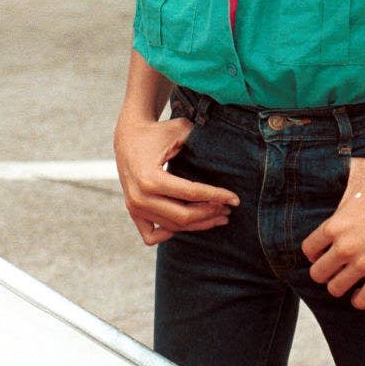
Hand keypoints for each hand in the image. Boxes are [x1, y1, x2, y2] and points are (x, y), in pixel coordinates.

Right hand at [113, 114, 239, 245]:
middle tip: (228, 209)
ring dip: (198, 224)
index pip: (192, 194)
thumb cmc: (158, 131)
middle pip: (184, 216)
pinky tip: (185, 226)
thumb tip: (226, 159)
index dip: (216, 196)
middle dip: (210, 213)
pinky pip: (151, 235)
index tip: (235, 199)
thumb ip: (200, 143)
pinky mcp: (132, 211)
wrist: (128, 136)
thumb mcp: (180, 130)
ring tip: (218, 217)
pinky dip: (168, 235)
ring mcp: (134, 207)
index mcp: (151, 178)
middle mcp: (140, 197)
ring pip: (172, 226)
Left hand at [302, 157, 364, 309]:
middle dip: (323, 271)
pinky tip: (362, 291)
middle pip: (318, 274)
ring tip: (346, 279)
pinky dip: (359, 299)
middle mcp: (345, 248)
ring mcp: (363, 264)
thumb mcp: (362, 171)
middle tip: (333, 267)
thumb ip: (343, 171)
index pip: (308, 250)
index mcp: (335, 225)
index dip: (313, 252)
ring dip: (339, 285)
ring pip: (335, 290)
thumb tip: (333, 162)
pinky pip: (362, 301)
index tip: (320, 251)